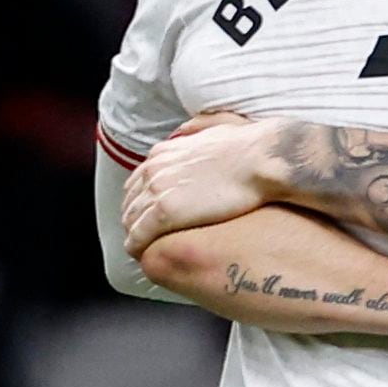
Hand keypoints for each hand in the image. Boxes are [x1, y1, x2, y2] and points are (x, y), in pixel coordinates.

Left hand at [120, 115, 281, 251]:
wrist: (258, 159)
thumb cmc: (247, 147)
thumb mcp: (213, 127)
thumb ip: (196, 131)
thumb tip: (188, 130)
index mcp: (163, 153)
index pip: (137, 181)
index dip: (140, 202)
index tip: (147, 216)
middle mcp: (153, 170)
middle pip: (129, 202)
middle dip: (134, 221)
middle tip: (145, 238)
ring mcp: (157, 191)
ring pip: (130, 221)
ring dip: (135, 237)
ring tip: (146, 252)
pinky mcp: (165, 213)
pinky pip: (138, 237)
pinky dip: (138, 249)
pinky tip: (145, 258)